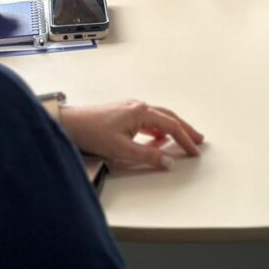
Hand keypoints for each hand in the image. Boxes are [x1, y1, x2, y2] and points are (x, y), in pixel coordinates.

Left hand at [59, 100, 204, 169]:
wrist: (70, 123)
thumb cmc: (91, 132)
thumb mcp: (122, 149)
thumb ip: (147, 155)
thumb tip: (168, 161)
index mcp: (141, 112)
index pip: (171, 126)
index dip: (185, 139)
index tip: (195, 150)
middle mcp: (138, 106)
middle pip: (170, 117)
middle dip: (185, 129)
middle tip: (199, 139)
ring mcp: (131, 108)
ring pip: (160, 117)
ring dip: (173, 128)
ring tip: (183, 138)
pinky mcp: (124, 113)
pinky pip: (148, 119)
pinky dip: (159, 128)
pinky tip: (158, 137)